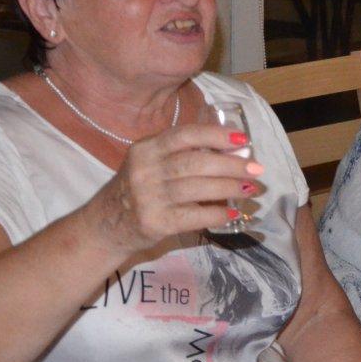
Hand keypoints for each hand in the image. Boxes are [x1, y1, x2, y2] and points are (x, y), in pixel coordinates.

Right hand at [88, 120, 265, 252]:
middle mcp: (145, 170)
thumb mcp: (149, 164)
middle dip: (232, 165)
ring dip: (230, 188)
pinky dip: (217, 213)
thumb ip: (180, 154)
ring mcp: (148, 197)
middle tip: (256, 169)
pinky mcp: (155, 222)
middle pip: (196, 162)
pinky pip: (195, 215)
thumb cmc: (136, 190)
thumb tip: (233, 152)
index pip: (185, 135)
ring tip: (250, 189)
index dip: (216, 135)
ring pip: (199, 188)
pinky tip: (232, 213)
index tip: (243, 139)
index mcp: (146, 149)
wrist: (105, 226)